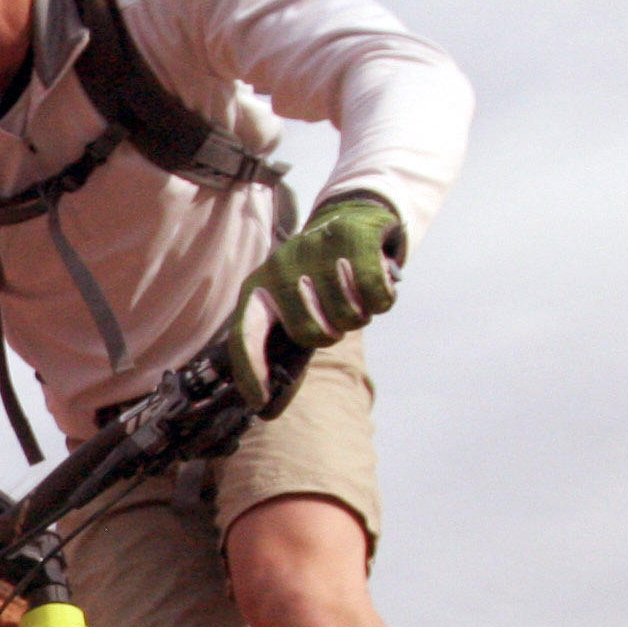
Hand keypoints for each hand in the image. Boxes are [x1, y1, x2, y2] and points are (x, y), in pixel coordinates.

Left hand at [227, 194, 405, 411]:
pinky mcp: (354, 239)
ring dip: (359, 314)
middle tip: (336, 315)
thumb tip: (266, 409)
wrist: (349, 216)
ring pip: (349, 317)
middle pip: (312, 334)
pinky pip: (376, 296)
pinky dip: (382, 300)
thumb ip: (283, 350)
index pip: (245, 335)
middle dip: (332, 333)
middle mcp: (281, 268)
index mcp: (257, 288)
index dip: (252, 371)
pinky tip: (375, 286)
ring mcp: (316, 251)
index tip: (259, 401)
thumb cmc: (317, 278)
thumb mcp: (293, 306)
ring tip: (352, 293)